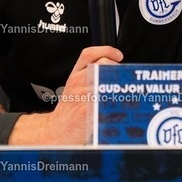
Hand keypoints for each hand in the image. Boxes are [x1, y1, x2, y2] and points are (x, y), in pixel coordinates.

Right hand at [8, 46, 122, 144]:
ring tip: (123, 94)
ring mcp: (83, 96)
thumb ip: (89, 75)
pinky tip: (119, 107)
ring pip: (108, 81)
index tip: (118, 55)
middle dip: (116, 69)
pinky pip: (107, 101)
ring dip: (120, 87)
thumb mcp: (74, 87)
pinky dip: (116, 103)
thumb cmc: (69, 110)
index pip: (88, 54)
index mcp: (75, 75)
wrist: (58, 130)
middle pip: (102, 64)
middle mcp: (78, 82)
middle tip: (121, 78)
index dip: (106, 50)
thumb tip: (113, 69)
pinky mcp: (88, 110)